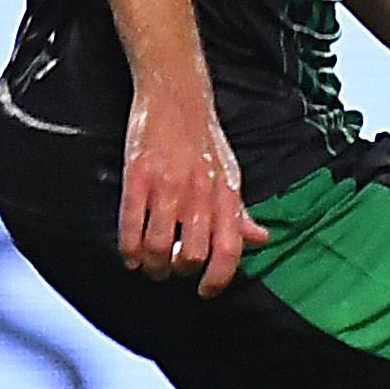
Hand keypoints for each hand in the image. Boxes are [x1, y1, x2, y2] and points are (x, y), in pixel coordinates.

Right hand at [121, 86, 268, 292]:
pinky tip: (131, 256)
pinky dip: (129, 250)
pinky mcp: (138, 177)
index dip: (218, 279)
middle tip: (171, 272)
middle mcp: (200, 193)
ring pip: (159, 247)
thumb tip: (260, 239)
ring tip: (151, 267)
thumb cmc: (204, 139)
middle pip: (191, 255)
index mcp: (226, 194)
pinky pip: (131, 226)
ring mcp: (167, 186)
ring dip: (153, 267)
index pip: (229, 249)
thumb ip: (240, 212)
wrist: (176, 97)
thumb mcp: (230, 174)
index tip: (206, 291)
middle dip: (179, 273)